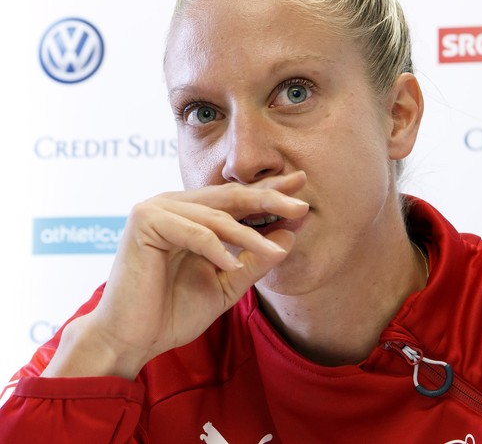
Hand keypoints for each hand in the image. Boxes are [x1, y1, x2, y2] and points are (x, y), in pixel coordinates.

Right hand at [42, 171, 308, 378]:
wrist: (131, 340)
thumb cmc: (173, 313)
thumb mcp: (228, 284)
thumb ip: (256, 260)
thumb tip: (290, 235)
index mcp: (191, 214)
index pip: (237, 199)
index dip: (270, 193)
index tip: (303, 188)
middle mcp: (174, 204)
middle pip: (231, 196)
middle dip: (270, 199)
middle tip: (301, 206)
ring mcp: (157, 209)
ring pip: (217, 216)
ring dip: (250, 236)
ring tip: (276, 251)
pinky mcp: (144, 222)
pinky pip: (194, 231)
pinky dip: (217, 249)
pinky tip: (232, 266)